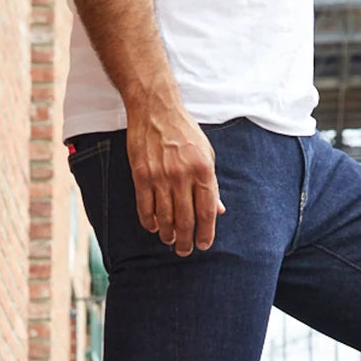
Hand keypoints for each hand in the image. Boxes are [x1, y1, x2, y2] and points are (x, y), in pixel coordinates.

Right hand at [125, 101, 226, 256]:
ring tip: (170, 241)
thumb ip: (211, 184)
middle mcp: (182, 175)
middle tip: (185, 251)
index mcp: (203, 171)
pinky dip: (149, 222)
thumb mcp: (206, 155)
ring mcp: (160, 176)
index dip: (206, 233)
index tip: (203, 245)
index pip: (207, 212)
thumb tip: (219, 211)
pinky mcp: (141, 175)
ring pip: (164, 217)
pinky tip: (153, 227)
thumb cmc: (184, 133)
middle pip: (186, 220)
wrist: (155, 109)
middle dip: (186, 241)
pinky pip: (145, 207)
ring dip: (168, 234)